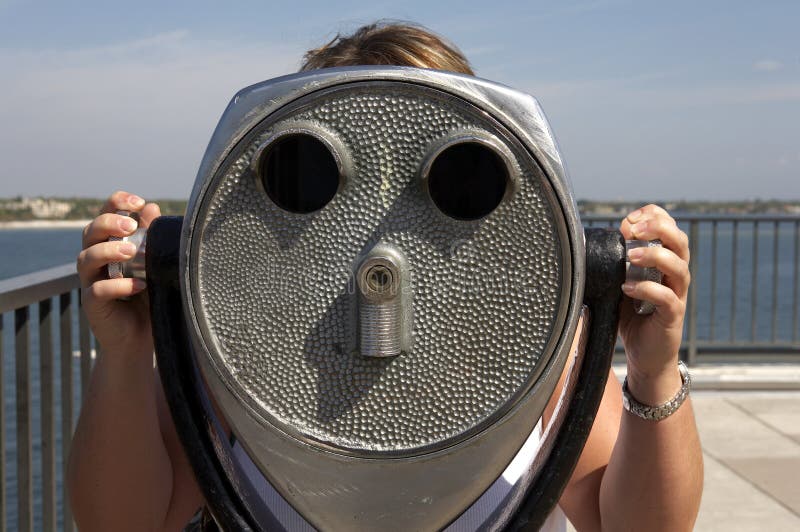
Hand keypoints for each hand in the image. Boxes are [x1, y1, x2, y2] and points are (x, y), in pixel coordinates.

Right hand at [77, 191, 161, 354]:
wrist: (142, 337)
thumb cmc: (149, 296)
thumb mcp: (155, 264)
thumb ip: (151, 237)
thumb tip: (152, 207)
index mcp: (109, 245)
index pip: (104, 216)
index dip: (116, 204)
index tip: (138, 202)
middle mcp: (96, 260)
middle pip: (89, 232)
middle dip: (108, 223)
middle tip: (131, 225)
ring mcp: (91, 282)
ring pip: (86, 258)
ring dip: (108, 250)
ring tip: (132, 252)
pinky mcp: (93, 305)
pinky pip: (97, 291)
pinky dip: (118, 285)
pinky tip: (139, 285)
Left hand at [618, 204, 689, 403]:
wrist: (644, 355)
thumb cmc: (630, 317)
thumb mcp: (617, 283)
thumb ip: (611, 264)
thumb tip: (586, 243)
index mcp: (663, 262)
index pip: (669, 228)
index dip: (654, 216)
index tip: (629, 220)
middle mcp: (674, 275)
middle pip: (681, 241)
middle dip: (659, 228)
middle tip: (634, 230)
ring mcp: (677, 295)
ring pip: (679, 266)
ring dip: (654, 256)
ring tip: (629, 256)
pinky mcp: (673, 316)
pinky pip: (668, 298)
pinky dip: (647, 289)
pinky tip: (627, 288)